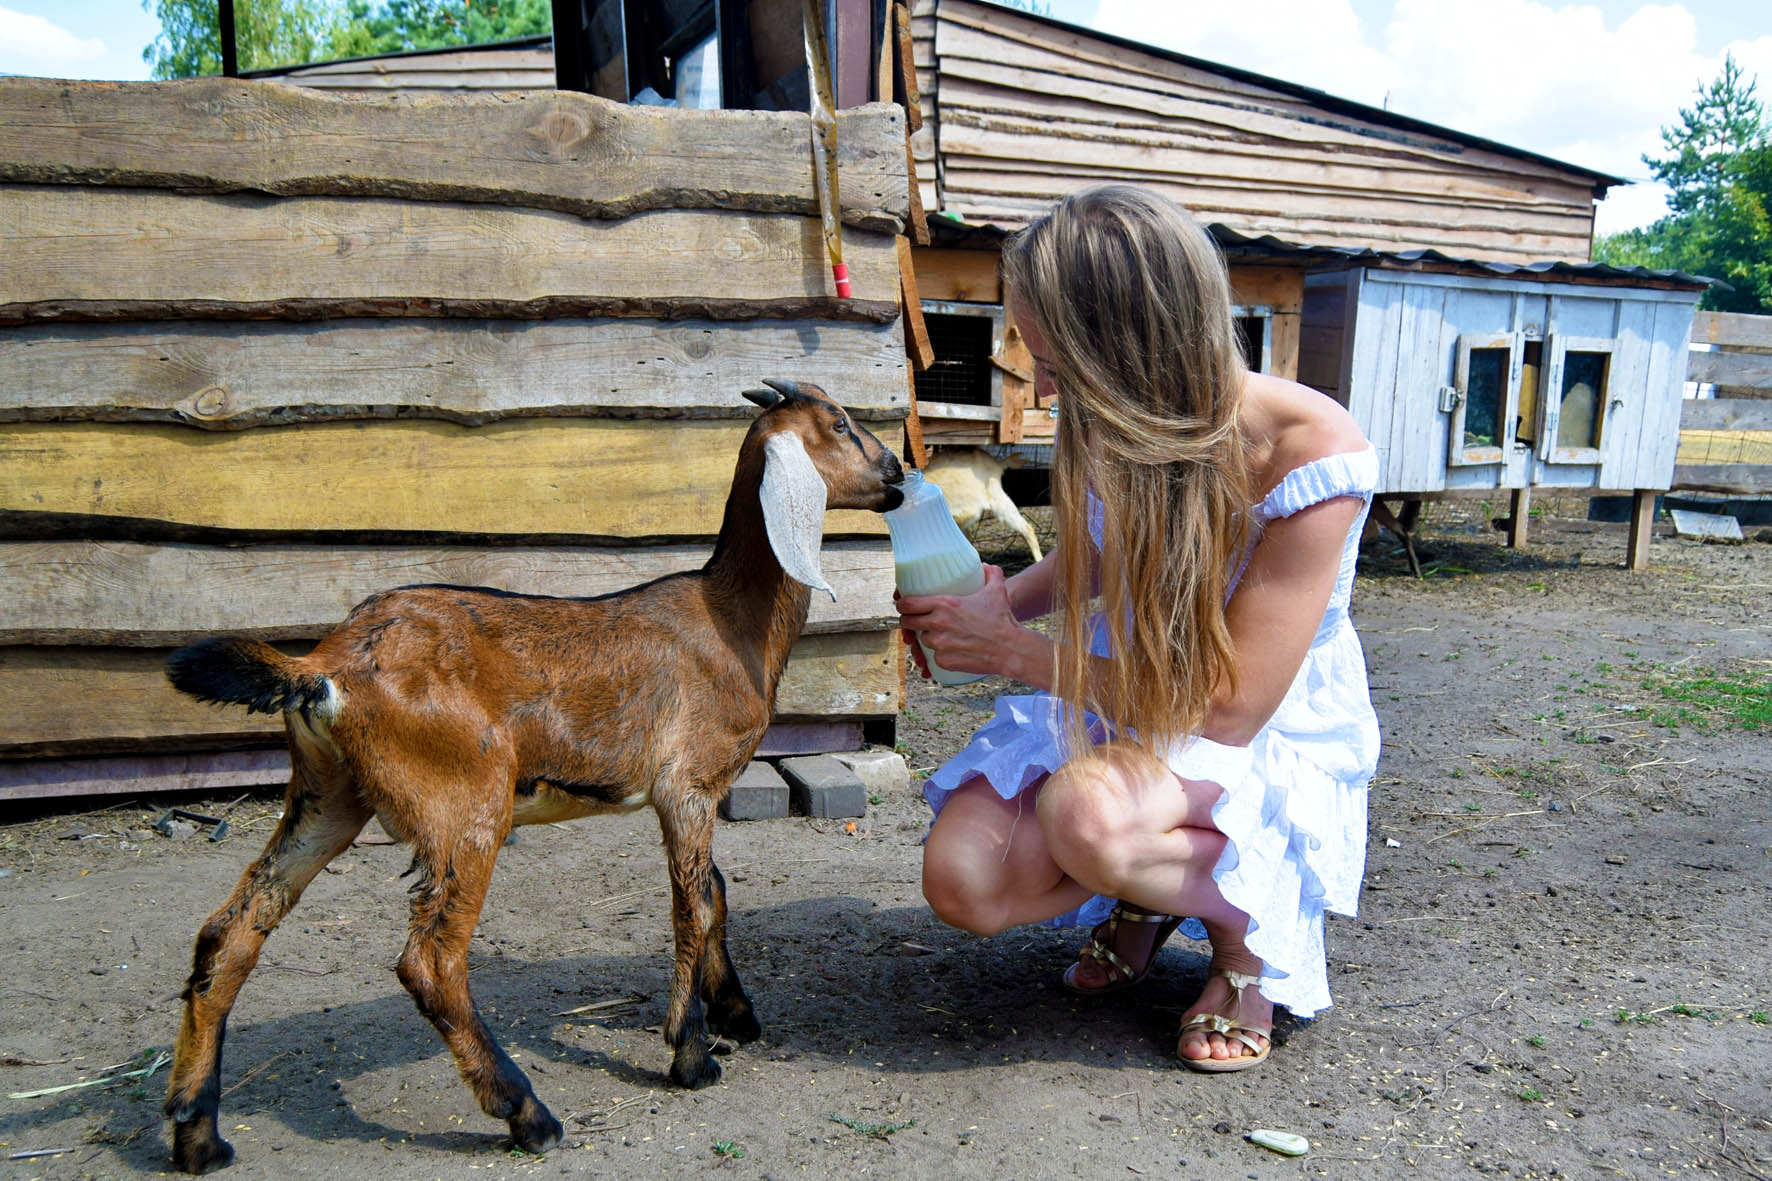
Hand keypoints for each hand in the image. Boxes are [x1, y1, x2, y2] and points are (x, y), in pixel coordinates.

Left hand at [895, 564, 1020, 678]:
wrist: (1010, 649)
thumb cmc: (1003, 619)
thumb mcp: (997, 591)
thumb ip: (990, 573)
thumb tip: (984, 565)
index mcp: (944, 604)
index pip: (908, 604)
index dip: (901, 604)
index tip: (902, 605)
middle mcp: (937, 624)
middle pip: (907, 622)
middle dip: (908, 621)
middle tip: (914, 620)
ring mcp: (939, 644)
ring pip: (922, 640)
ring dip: (926, 637)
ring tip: (937, 635)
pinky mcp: (944, 661)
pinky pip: (934, 657)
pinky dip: (939, 654)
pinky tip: (948, 649)